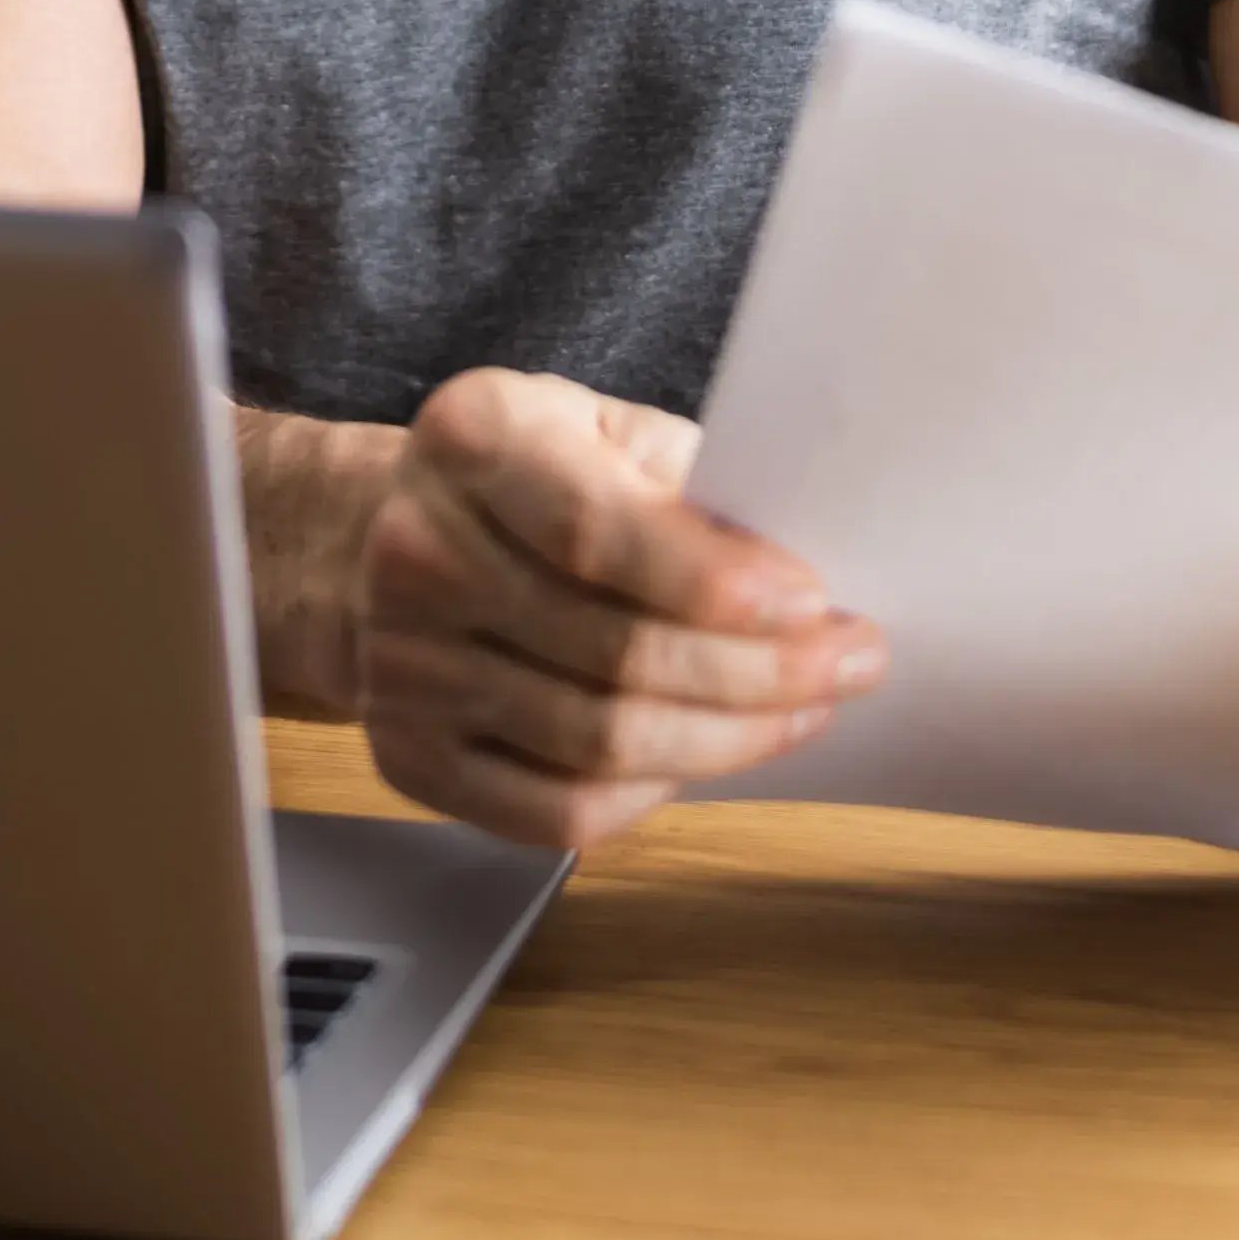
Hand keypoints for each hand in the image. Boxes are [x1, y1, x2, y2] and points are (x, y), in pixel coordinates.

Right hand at [326, 371, 886, 853]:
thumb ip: (687, 481)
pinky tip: (711, 757)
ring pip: (595, 742)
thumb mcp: (604, 427)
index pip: (596, 532)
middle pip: (611, 651)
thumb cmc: (534, 474)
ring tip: (805, 710)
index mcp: (473, 439)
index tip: (813, 602)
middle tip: (850, 662)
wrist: (389, 534)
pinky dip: (651, 794)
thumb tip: (797, 576)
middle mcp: (418, 553)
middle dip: (757, 672)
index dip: (712, 582)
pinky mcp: (408, 756)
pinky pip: (552, 812)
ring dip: (727, 737)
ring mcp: (402, 667)